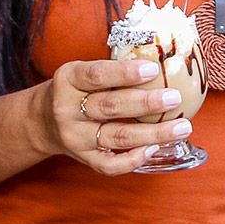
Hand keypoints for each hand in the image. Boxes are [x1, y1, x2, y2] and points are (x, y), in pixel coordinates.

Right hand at [45, 56, 192, 173]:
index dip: (125, 73)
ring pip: (117, 137)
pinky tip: (154, 149)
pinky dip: (134, 159)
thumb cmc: (76, 89)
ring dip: (153, 133)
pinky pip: (110, 165)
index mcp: (68, 79)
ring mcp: (75, 137)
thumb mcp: (82, 70)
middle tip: (175, 98)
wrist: (42, 120)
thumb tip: (162, 59)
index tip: (153, 69)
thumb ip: (113, 69)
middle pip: (111, 107)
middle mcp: (68, 109)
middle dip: (146, 103)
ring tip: (182, 127)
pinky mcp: (83, 158)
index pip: (97, 75)